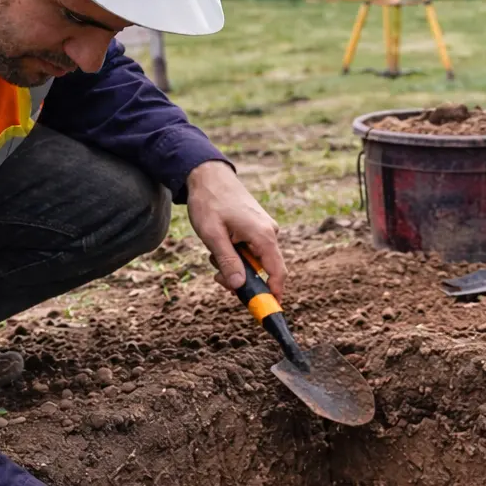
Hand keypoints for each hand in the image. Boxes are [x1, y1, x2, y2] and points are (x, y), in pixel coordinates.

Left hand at [185, 160, 286, 300]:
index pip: (278, 273)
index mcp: (263, 235)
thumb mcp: (213, 235)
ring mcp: (265, 229)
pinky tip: (221, 241)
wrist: (208, 174)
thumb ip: (228, 262)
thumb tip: (239, 286)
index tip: (267, 310)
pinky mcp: (258, 227)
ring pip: (255, 260)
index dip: (274, 294)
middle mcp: (270, 233)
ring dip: (235, 263)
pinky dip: (236, 253)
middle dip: (242, 277)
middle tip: (217, 275)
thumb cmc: (209, 202)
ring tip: (214, 249)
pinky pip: (251, 250)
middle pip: (264, 270)